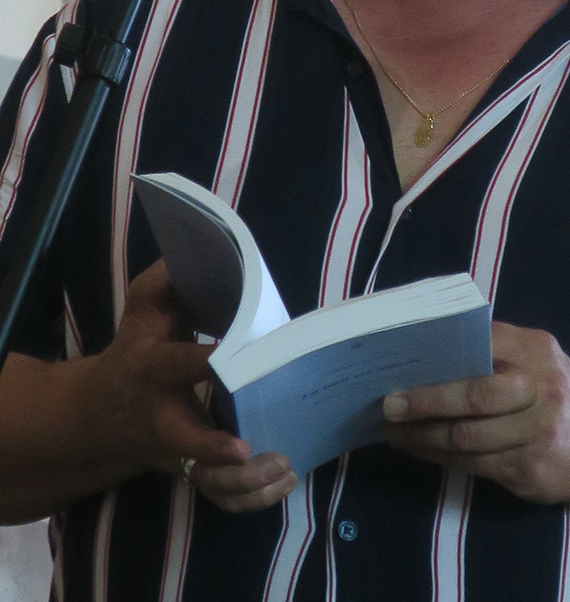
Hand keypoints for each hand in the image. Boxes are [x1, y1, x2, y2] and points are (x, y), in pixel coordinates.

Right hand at [97, 261, 296, 510]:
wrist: (104, 413)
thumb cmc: (136, 348)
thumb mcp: (142, 307)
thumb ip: (167, 279)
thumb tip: (198, 252)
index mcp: (149, 369)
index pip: (175, 365)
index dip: (201, 362)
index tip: (228, 360)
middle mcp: (162, 416)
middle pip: (185, 442)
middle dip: (214, 449)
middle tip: (248, 448)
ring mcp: (178, 451)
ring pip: (207, 480)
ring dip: (245, 482)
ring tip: (283, 466)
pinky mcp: (194, 471)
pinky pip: (220, 497)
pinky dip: (251, 499)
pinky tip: (282, 481)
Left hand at [382, 321, 569, 504]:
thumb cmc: (550, 390)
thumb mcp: (534, 356)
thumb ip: (494, 349)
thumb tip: (428, 350)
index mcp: (535, 351)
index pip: (483, 344)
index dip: (441, 355)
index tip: (402, 362)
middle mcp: (540, 390)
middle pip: (475, 396)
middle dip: (426, 402)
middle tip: (389, 405)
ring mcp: (537, 435)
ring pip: (468, 439)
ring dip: (423, 438)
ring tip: (393, 433)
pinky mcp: (528, 471)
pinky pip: (473, 466)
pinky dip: (439, 458)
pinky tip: (419, 450)